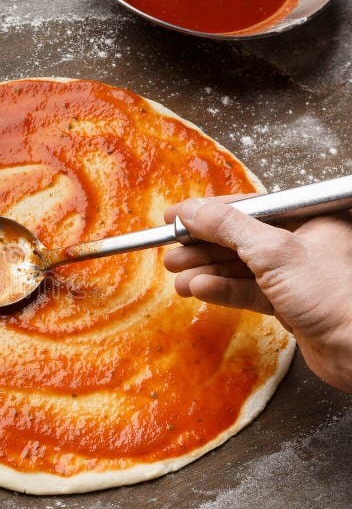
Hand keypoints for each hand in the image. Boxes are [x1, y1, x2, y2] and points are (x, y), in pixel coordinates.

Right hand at [163, 196, 351, 391]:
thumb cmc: (337, 297)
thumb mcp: (274, 251)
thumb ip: (228, 227)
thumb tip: (193, 210)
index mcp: (308, 217)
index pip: (247, 206)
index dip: (206, 212)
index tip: (174, 217)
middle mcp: (302, 241)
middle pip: (238, 237)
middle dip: (201, 246)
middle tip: (172, 252)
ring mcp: (293, 273)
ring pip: (239, 266)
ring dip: (206, 271)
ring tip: (179, 277)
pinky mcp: (287, 302)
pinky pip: (247, 290)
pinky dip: (222, 290)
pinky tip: (200, 289)